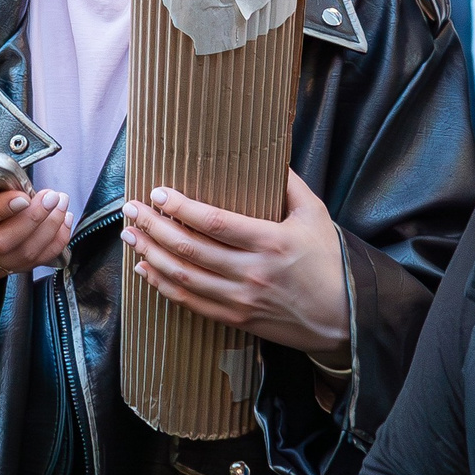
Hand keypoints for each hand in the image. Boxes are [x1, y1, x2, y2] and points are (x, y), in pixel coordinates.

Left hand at [122, 171, 349, 362]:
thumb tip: (269, 154)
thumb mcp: (316, 216)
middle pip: (189, 248)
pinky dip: (162, 285)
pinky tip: (145, 268)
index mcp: (272, 242)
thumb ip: (290, 185)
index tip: (157, 193)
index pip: (214, 222)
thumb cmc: (329, 262)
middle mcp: (252, 272)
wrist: (344, 320)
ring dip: (150, 253)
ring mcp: (241, 299)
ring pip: (183, 276)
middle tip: (130, 208)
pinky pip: (190, 302)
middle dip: (153, 226)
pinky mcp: (236, 319)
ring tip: (129, 234)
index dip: (181, 208)